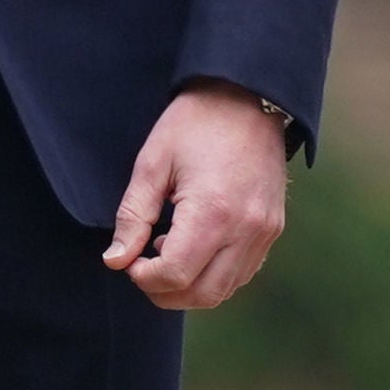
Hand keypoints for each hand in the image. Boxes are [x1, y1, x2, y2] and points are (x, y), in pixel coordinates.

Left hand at [103, 82, 290, 310]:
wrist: (249, 95)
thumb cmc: (195, 123)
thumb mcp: (153, 163)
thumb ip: (133, 216)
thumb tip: (116, 260)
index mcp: (212, 211)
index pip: (174, 275)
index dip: (143, 277)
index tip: (130, 260)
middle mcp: (246, 228)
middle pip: (202, 294)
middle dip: (164, 291)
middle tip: (144, 267)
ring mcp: (265, 231)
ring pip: (225, 290)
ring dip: (191, 286)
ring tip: (170, 251)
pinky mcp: (273, 227)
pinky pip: (243, 272)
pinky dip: (216, 275)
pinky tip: (197, 248)